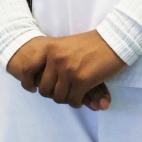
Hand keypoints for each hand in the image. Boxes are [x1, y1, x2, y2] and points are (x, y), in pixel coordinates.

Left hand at [5, 33, 120, 110]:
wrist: (114, 39)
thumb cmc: (90, 43)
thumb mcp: (64, 45)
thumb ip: (50, 59)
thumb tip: (35, 83)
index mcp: (48, 48)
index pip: (28, 69)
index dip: (27, 83)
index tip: (33, 88)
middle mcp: (55, 59)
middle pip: (44, 89)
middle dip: (53, 93)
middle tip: (62, 91)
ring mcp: (68, 70)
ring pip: (58, 97)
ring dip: (66, 98)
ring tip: (73, 94)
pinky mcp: (82, 80)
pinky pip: (73, 100)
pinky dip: (77, 102)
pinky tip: (82, 97)